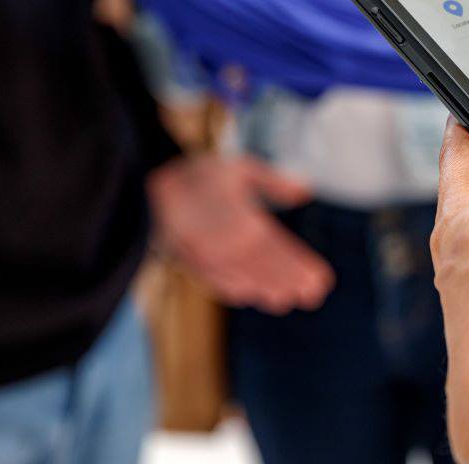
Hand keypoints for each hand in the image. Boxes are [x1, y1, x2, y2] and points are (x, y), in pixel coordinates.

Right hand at [148, 155, 333, 314]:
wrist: (147, 186)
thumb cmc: (200, 174)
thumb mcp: (241, 168)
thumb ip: (274, 183)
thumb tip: (305, 192)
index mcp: (241, 222)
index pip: (279, 250)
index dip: (301, 267)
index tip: (321, 280)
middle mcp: (225, 246)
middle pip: (265, 271)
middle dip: (290, 283)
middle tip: (313, 296)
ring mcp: (207, 260)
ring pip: (243, 282)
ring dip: (267, 291)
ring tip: (287, 300)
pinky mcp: (191, 265)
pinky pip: (218, 284)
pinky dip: (237, 291)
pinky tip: (253, 294)